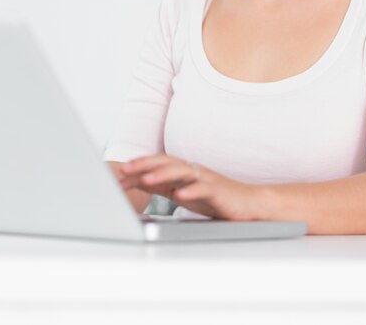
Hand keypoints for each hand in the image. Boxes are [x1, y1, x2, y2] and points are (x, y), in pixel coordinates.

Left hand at [118, 154, 259, 219]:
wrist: (247, 203)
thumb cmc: (214, 197)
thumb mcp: (181, 190)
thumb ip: (160, 185)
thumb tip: (135, 181)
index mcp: (181, 170)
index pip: (156, 164)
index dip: (137, 167)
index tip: (117, 174)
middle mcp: (192, 170)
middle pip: (165, 162)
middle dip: (144, 164)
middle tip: (125, 169)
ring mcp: (205, 179)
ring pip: (182, 172)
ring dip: (163, 174)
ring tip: (146, 178)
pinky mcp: (218, 191)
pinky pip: (203, 189)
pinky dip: (191, 191)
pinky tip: (180, 196)